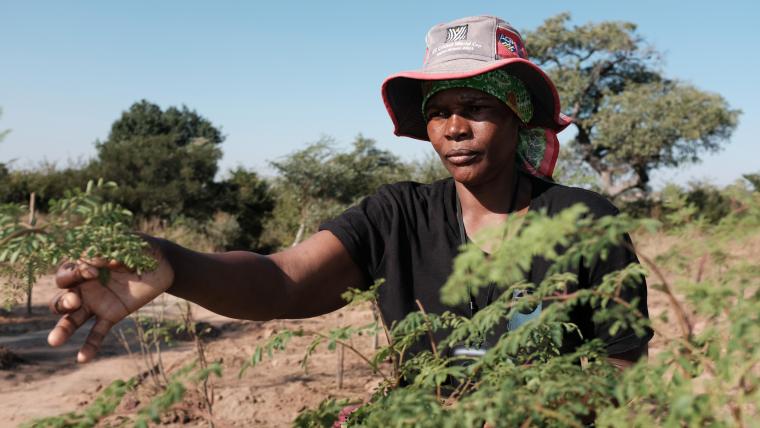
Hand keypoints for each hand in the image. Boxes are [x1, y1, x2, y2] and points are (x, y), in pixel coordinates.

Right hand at [47, 244, 173, 362]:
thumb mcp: (124, 246)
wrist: (161, 263)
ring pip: (72, 319)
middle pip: (61, 299)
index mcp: (82, 267)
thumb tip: (93, 262)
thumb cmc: (138, 249)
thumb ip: (107, 252)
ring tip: (54, 340)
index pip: (65, 274)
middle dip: (62, 301)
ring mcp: (96, 303)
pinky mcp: (111, 315)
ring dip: (62, 329)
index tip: (92, 271)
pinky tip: (82, 359)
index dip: (73, 274)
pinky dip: (89, 346)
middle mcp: (84, 287)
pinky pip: (97, 333)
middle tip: (75, 300)